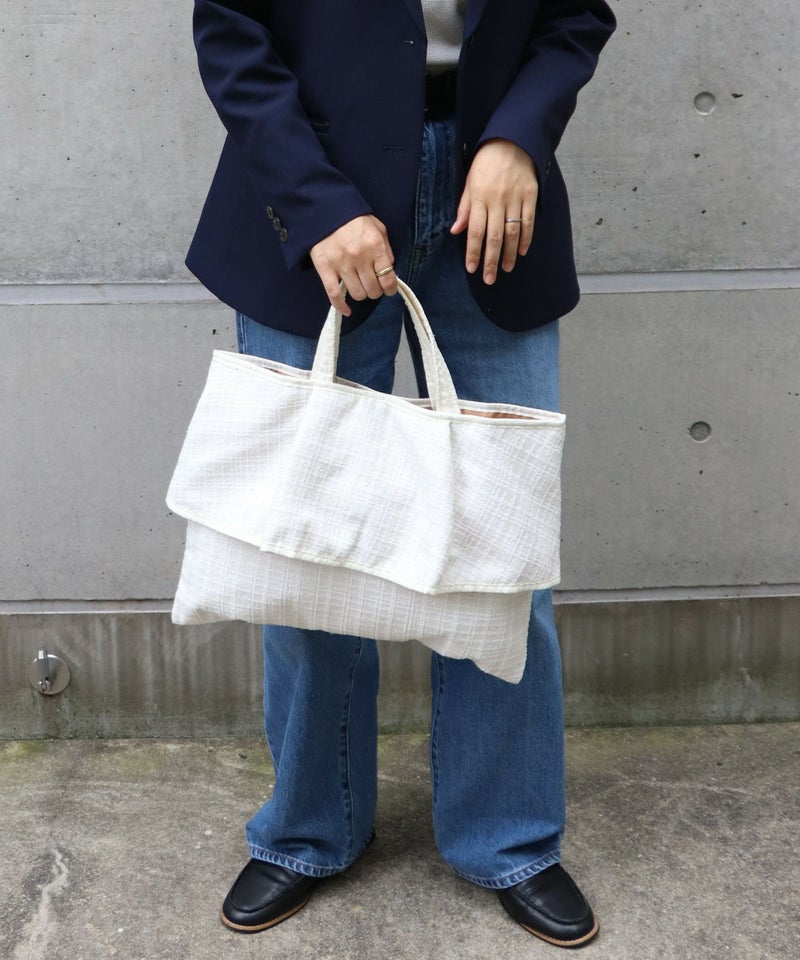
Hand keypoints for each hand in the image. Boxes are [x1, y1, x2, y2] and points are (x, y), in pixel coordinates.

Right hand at [310, 215, 397, 315]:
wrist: (326, 209)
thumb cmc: (354, 219)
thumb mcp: (378, 228)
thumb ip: (386, 250)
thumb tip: (390, 272)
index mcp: (375, 247)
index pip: (388, 279)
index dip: (390, 288)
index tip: (388, 289)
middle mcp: (360, 258)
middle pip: (373, 290)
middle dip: (375, 290)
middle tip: (372, 284)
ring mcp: (341, 264)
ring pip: (357, 294)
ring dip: (361, 293)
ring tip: (359, 285)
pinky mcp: (325, 269)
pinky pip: (335, 295)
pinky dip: (341, 306)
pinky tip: (347, 310)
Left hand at [451, 139, 537, 284]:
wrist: (512, 140)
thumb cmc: (486, 162)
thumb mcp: (470, 182)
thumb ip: (464, 207)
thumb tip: (456, 231)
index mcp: (479, 197)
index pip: (475, 231)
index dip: (473, 252)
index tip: (472, 269)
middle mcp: (497, 200)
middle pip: (494, 237)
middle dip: (491, 260)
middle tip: (489, 279)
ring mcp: (515, 198)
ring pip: (512, 232)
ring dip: (509, 254)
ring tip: (506, 269)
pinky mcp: (530, 195)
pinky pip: (529, 221)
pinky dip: (526, 238)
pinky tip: (522, 251)